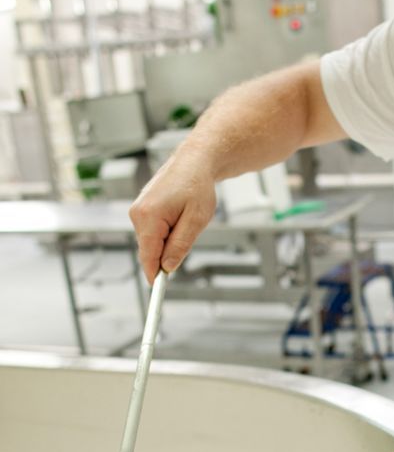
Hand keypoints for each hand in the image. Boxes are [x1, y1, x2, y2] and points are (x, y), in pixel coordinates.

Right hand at [129, 152, 217, 283]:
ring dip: (168, 240)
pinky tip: (178, 216)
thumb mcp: (196, 220)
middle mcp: (137, 214)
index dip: (154, 275)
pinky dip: (165, 232)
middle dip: (167, 253)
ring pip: (152, 242)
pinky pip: (152, 232)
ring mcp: (137, 211)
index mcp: (149, 216)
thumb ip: (180, 245)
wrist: (194, 162)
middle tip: (188, 234)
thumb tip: (168, 267)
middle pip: (149, 250)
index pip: (148, 256)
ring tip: (185, 219)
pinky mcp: (141, 210)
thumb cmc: (197, 186)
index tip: (158, 290)